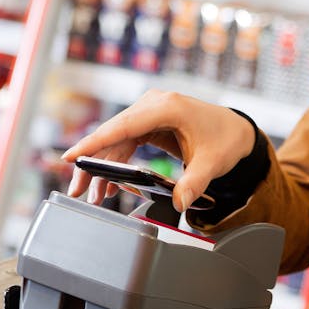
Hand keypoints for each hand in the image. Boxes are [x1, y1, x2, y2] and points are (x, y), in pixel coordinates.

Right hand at [61, 90, 254, 210]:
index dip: (95, 142)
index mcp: (167, 107)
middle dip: (92, 163)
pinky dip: (116, 164)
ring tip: (94, 196)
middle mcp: (153, 105)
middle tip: (78, 190)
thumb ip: (195, 182)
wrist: (235, 130)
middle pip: (112, 134)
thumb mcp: (212, 162)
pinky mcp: (148, 124)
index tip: (72, 156)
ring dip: (103, 168)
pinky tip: (110, 185)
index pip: (123, 125)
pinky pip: (125, 143)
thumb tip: (180, 203)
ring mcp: (149, 113)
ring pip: (115, 141)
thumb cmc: (225, 138)